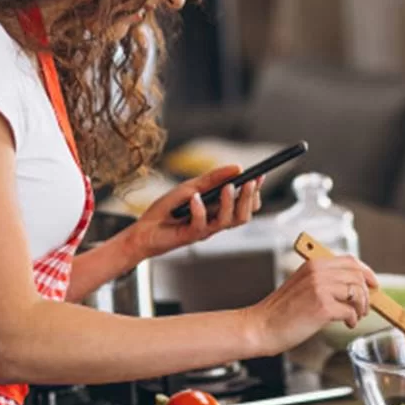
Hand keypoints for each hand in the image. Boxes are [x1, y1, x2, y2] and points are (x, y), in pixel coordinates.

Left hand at [123, 165, 263, 259]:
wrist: (144, 228)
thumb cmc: (167, 209)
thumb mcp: (190, 187)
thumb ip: (213, 179)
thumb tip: (237, 167)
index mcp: (219, 210)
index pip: (245, 204)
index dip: (255, 191)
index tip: (260, 175)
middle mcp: (216, 222)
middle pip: (244, 216)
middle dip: (249, 198)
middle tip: (248, 182)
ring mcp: (205, 230)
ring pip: (229, 222)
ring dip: (231, 203)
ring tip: (228, 187)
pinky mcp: (191, 236)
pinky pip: (202, 224)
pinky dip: (200, 210)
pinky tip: (194, 198)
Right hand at [248, 256, 378, 354]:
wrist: (261, 327)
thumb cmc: (280, 312)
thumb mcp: (302, 285)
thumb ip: (325, 280)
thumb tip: (354, 287)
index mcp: (314, 264)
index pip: (350, 261)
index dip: (366, 272)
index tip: (374, 284)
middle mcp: (318, 272)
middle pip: (358, 276)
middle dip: (367, 294)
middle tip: (363, 308)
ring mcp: (320, 289)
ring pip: (357, 292)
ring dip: (362, 307)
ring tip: (355, 317)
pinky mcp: (322, 307)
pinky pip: (350, 311)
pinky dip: (352, 320)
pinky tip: (346, 324)